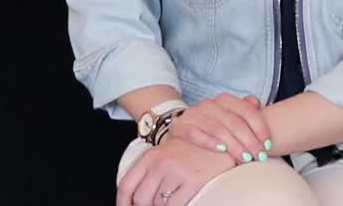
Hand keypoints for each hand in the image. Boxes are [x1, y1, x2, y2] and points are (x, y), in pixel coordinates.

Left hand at [117, 136, 233, 205]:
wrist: (220, 143)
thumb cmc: (191, 153)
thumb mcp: (165, 156)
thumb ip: (148, 174)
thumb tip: (135, 200)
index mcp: (150, 156)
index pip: (127, 185)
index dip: (123, 203)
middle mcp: (161, 163)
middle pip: (141, 199)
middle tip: (157, 204)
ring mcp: (177, 171)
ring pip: (159, 204)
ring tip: (175, 197)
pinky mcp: (193, 180)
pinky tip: (184, 199)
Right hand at [165, 94, 273, 164]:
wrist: (184, 130)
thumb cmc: (215, 127)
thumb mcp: (232, 118)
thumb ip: (246, 110)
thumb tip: (256, 102)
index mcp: (225, 100)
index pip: (247, 111)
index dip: (260, 128)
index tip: (268, 144)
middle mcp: (209, 104)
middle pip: (234, 122)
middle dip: (250, 141)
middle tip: (259, 156)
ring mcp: (193, 114)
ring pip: (217, 128)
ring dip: (234, 145)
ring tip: (245, 158)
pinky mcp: (179, 126)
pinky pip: (194, 133)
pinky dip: (209, 141)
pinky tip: (221, 150)